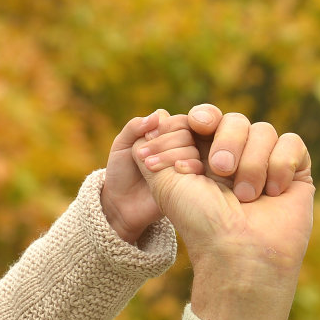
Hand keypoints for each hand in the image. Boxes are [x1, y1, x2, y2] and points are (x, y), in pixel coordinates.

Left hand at [101, 109, 206, 244]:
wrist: (121, 204)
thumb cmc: (120, 173)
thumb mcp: (121, 146)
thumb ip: (134, 127)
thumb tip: (157, 115)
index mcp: (166, 134)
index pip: (178, 120)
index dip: (165, 126)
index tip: (147, 136)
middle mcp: (181, 146)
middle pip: (187, 132)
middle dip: (165, 141)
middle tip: (143, 156)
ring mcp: (187, 164)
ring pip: (193, 148)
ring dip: (171, 154)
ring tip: (148, 166)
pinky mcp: (191, 181)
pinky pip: (199, 167)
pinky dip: (186, 166)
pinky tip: (172, 171)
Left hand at [131, 105, 314, 319]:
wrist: (239, 251)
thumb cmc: (200, 221)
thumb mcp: (165, 183)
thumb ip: (154, 150)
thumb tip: (155, 120)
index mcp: (202, 159)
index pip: (206, 120)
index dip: (203, 117)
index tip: (198, 124)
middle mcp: (234, 159)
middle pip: (235, 121)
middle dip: (227, 142)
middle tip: (221, 170)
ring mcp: (265, 164)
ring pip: (264, 130)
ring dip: (252, 162)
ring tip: (246, 196)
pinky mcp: (294, 171)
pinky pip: (291, 143)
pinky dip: (279, 165)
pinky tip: (272, 192)